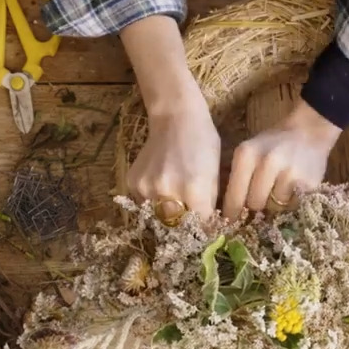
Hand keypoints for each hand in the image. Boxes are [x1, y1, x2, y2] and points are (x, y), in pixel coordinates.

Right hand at [125, 96, 219, 220]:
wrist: (175, 117)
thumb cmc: (202, 142)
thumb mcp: (214, 174)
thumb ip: (210, 204)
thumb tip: (207, 229)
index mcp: (193, 189)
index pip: (200, 226)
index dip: (205, 229)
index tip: (207, 231)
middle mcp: (168, 191)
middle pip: (176, 226)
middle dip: (184, 226)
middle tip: (189, 219)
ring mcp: (147, 187)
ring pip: (158, 217)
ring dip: (166, 215)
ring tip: (174, 200)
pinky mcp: (133, 183)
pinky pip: (143, 204)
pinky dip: (153, 202)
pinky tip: (160, 187)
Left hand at [224, 100, 342, 217]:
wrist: (309, 131)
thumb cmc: (274, 144)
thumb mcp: (250, 151)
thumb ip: (239, 178)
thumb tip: (230, 215)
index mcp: (247, 154)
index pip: (235, 195)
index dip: (232, 212)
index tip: (230, 222)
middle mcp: (268, 162)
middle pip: (254, 204)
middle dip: (257, 203)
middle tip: (263, 194)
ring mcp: (290, 174)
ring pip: (274, 207)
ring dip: (276, 203)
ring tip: (281, 186)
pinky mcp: (308, 184)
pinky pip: (293, 206)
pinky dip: (291, 201)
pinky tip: (294, 187)